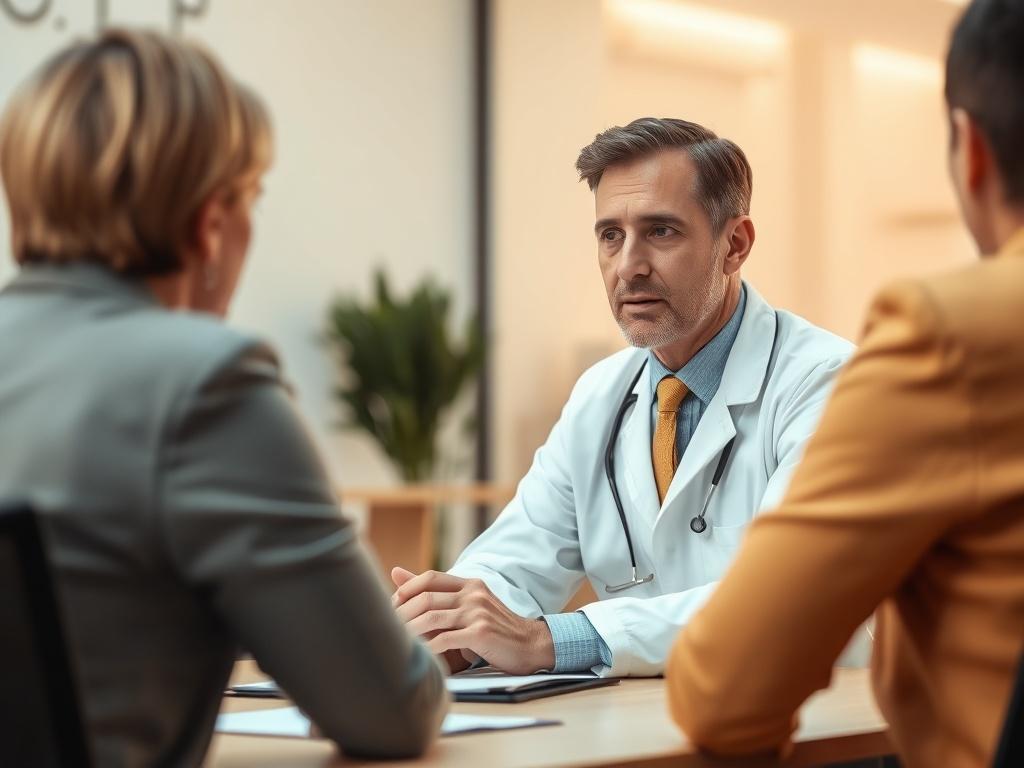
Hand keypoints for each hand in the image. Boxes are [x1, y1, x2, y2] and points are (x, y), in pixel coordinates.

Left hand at [391, 567, 555, 674]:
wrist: (531, 645)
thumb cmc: (496, 628)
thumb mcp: (470, 605)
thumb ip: (436, 592)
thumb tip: (395, 572)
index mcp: (470, 584)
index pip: (429, 578)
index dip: (406, 590)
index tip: (392, 606)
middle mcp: (473, 594)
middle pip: (426, 598)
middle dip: (402, 614)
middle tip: (388, 627)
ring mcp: (477, 613)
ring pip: (431, 619)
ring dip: (410, 632)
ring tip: (397, 643)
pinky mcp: (480, 634)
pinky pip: (444, 640)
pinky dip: (427, 649)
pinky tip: (419, 657)